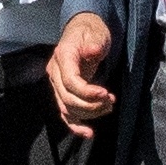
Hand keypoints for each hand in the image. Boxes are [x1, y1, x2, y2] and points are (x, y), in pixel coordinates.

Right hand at [46, 12, 119, 134]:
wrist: (84, 31)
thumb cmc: (91, 32)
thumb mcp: (96, 33)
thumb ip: (94, 43)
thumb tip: (92, 51)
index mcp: (62, 57)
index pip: (70, 82)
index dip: (87, 93)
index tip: (106, 94)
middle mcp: (55, 72)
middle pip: (68, 99)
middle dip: (91, 105)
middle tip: (111, 101)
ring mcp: (56, 84)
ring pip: (67, 109)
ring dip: (89, 114)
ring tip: (108, 107)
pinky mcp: (63, 92)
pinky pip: (65, 113)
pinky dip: (75, 125)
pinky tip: (89, 133)